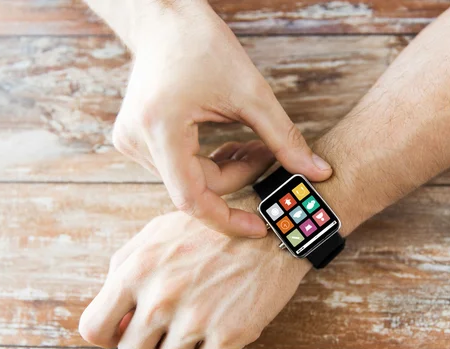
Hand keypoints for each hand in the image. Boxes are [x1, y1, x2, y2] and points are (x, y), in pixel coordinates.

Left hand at [78, 200, 310, 348]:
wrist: (271, 228)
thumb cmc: (211, 231)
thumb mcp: (158, 233)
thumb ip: (125, 270)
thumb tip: (115, 314)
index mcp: (137, 270)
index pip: (93, 327)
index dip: (107, 334)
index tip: (124, 331)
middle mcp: (161, 298)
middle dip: (145, 343)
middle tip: (166, 325)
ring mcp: (195, 319)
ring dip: (178, 348)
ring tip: (197, 319)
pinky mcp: (228, 334)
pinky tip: (218, 321)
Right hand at [112, 0, 331, 237]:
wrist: (165, 19)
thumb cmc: (202, 45)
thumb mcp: (251, 93)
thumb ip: (285, 138)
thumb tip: (317, 173)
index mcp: (160, 129)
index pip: (192, 199)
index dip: (228, 220)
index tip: (259, 227)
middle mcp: (137, 141)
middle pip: (196, 187)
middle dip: (237, 178)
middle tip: (268, 158)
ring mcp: (131, 142)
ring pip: (188, 179)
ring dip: (224, 170)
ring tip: (253, 145)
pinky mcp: (136, 139)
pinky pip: (178, 167)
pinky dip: (207, 163)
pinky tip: (228, 144)